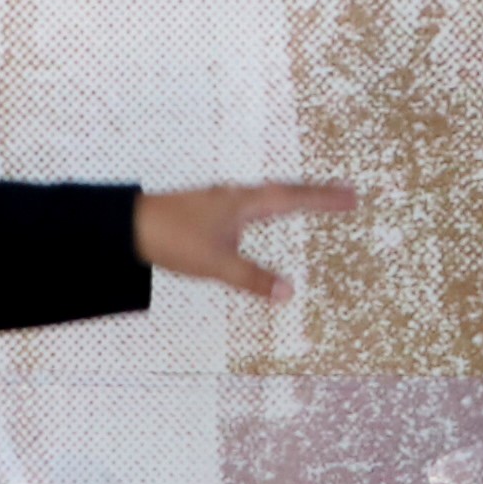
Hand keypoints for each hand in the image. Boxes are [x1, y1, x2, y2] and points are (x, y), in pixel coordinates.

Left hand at [135, 182, 354, 299]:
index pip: (294, 198)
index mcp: (244, 202)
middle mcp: (237, 195)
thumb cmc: (174, 239)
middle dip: (316, 195)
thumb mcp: (217, 264)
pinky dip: (271, 205)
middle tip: (345, 195)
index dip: (324, 199)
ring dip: (294, 196)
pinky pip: (253, 202)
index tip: (352, 197)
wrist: (130, 226)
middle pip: (286, 190)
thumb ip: (253, 278)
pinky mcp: (209, 208)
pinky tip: (265, 214)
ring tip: (314, 200)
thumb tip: (288, 293)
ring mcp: (222, 199)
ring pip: (268, 194)